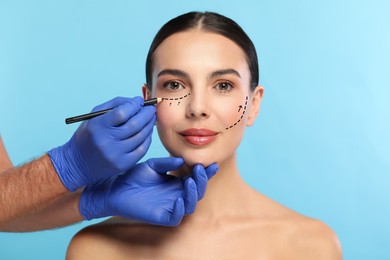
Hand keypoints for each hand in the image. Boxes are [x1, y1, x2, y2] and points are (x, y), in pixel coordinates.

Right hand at [48, 96, 155, 190]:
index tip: (140, 101)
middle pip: (135, 125)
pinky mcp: (123, 165)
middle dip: (147, 114)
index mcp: (97, 126)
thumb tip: (136, 101)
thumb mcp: (94, 116)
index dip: (134, 105)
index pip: (122, 113)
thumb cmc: (89, 136)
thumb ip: (115, 105)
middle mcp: (106, 141)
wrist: (77, 164)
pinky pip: (142, 149)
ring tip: (151, 119)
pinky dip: (147, 139)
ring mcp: (116, 155)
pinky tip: (147, 132)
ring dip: (149, 125)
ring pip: (141, 136)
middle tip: (151, 109)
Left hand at [79, 157, 218, 225]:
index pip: (195, 178)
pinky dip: (180, 209)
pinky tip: (179, 198)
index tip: (211, 164)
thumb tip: (182, 160)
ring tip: (191, 181)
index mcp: (176, 183)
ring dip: (194, 194)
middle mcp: (176, 195)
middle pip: (198, 191)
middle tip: (199, 169)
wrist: (114, 188)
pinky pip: (176, 217)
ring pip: (191, 205)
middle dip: (202, 181)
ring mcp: (170, 207)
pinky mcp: (162, 217)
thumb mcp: (151, 165)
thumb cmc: (132, 177)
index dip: (205, 173)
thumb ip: (166, 163)